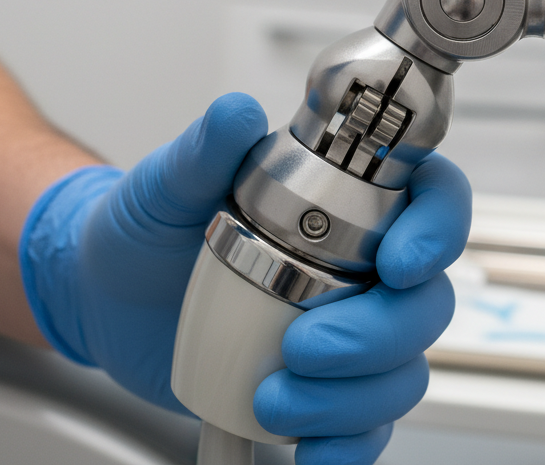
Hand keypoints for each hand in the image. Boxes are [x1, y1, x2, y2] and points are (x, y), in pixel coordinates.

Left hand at [19, 93, 471, 464]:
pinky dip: (346, 445)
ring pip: (403, 371)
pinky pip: (366, 427)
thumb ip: (206, 148)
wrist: (107, 296)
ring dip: (352, 398)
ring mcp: (346, 330)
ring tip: (274, 396)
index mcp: (344, 201)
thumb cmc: (148, 227)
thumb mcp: (168, 183)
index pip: (430, 200)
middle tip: (304, 345)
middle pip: (425, 301)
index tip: (400, 261)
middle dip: (377, 334)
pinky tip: (306, 448)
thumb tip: (236, 112)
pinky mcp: (324, 389)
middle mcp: (360, 266)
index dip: (437, 228)